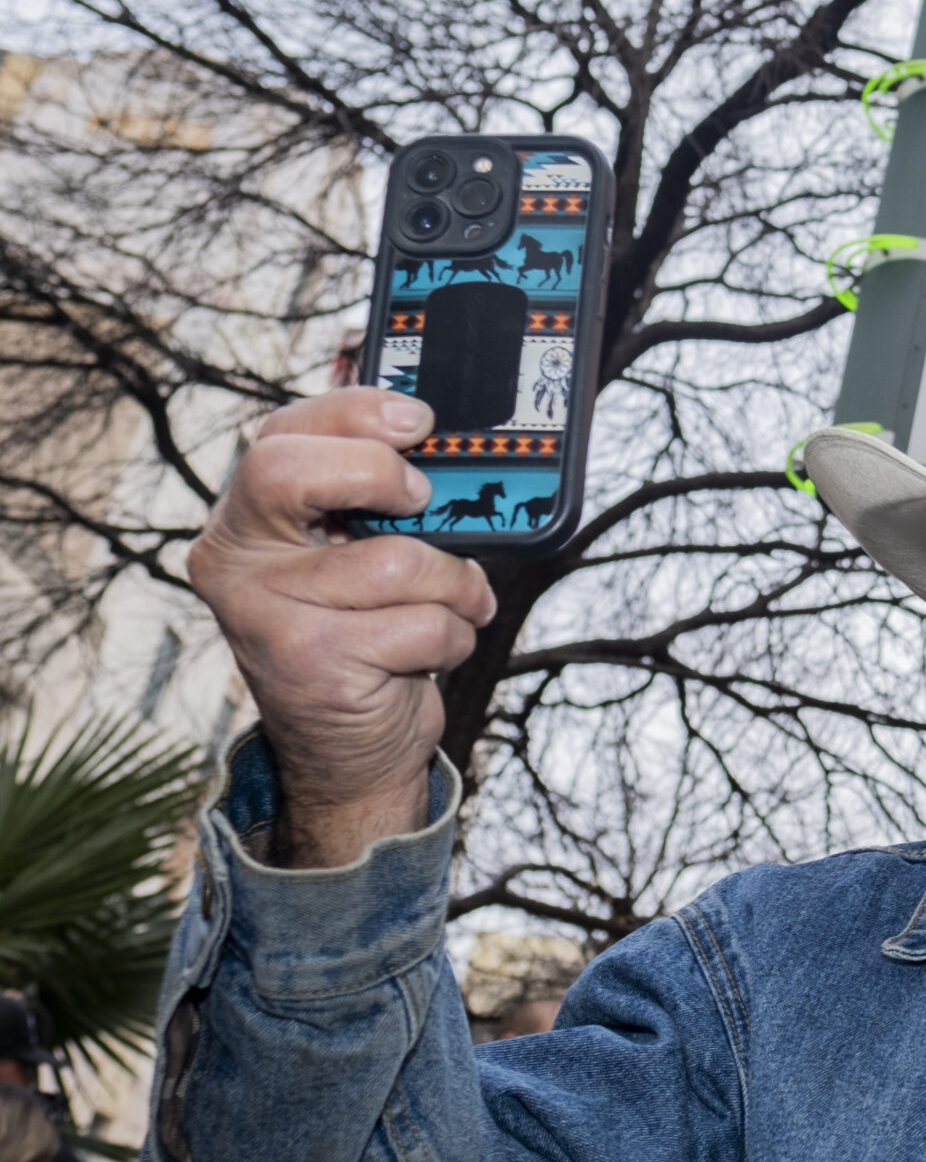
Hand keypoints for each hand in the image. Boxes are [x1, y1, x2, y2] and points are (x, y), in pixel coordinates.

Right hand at [187, 389, 495, 866]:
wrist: (348, 748)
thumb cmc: (366, 632)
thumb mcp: (358, 553)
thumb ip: (376, 499)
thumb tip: (444, 440)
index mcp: (245, 517)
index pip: (280, 434)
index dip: (355, 414)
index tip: (419, 422)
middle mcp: (233, 559)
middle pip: (292, 474)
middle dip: (382, 477)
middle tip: (424, 501)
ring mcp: (263, 614)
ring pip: (398, 561)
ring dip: (454, 586)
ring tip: (450, 605)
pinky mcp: (310, 662)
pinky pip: (424, 623)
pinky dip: (455, 636)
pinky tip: (432, 650)